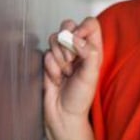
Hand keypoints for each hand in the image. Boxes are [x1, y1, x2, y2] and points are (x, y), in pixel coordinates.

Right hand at [43, 17, 102, 136]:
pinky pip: (46, 54)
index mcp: (93, 49)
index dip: (82, 27)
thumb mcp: (91, 76)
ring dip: (59, 58)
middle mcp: (78, 49)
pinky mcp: (49, 61)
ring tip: (66, 74)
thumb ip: (89, 53)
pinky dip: (51, 68)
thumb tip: (77, 37)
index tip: (77, 40)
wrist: (62, 115)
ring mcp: (62, 54)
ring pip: (54, 38)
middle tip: (71, 60)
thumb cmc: (80, 99)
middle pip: (68, 26)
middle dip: (66, 42)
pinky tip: (57, 79)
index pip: (90, 24)